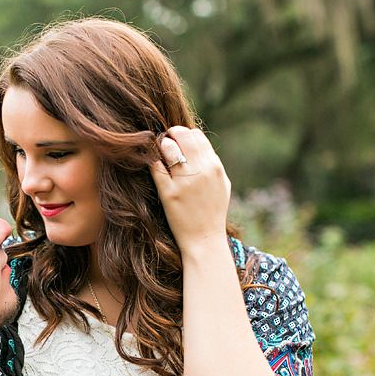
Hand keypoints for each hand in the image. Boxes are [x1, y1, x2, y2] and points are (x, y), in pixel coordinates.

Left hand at [149, 126, 231, 256]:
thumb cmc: (212, 213)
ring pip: (168, 147)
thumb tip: (199, 145)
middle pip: (182, 135)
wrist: (204, 240)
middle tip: (164, 142)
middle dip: (170, 135)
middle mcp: (202, 171)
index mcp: (215, 167)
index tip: (177, 142)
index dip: (184, 136)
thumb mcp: (222, 185)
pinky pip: (156, 166)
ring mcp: (185, 182)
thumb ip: (213, 164)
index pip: (197, 136)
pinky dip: (152, 162)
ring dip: (161, 147)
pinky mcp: (169, 193)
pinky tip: (153, 166)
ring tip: (159, 154)